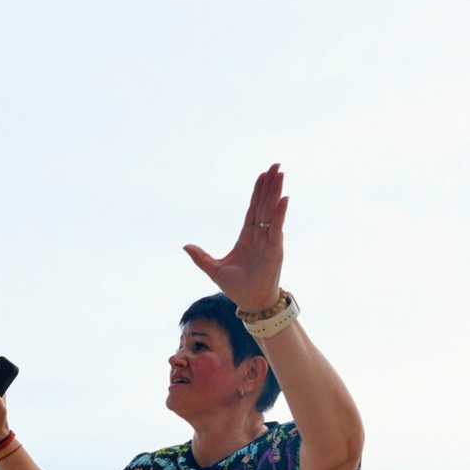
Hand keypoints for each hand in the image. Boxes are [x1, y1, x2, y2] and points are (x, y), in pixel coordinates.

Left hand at [183, 164, 286, 311]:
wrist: (250, 303)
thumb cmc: (237, 287)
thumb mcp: (214, 269)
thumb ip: (201, 257)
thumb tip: (185, 246)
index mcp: (247, 236)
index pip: (253, 208)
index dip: (258, 191)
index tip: (263, 174)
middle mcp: (260, 235)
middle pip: (264, 205)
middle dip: (270, 185)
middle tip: (276, 166)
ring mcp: (269, 241)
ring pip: (272, 212)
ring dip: (276, 193)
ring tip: (281, 175)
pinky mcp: (275, 250)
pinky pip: (277, 229)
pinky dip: (280, 214)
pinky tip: (284, 199)